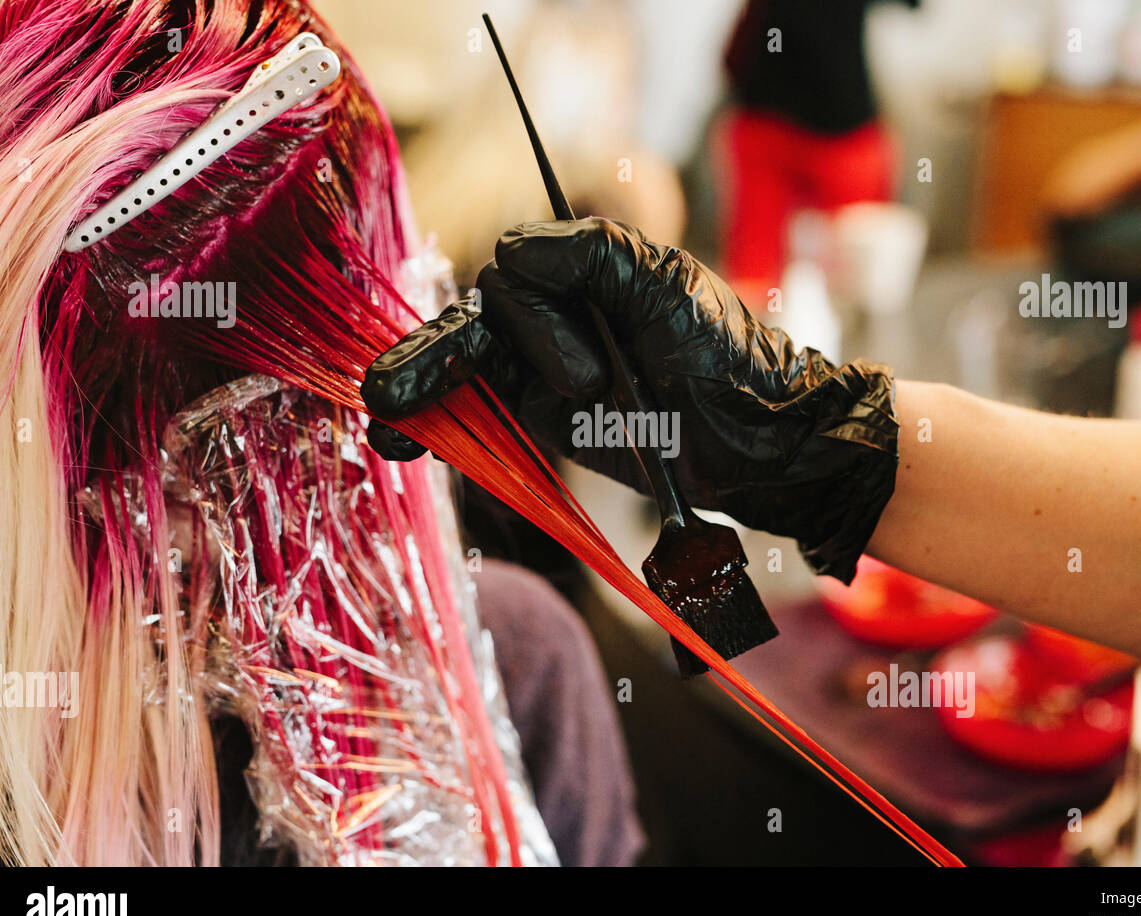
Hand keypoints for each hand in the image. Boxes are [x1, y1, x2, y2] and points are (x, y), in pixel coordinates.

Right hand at [361, 218, 899, 580]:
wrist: (757, 437)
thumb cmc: (724, 351)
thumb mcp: (667, 284)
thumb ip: (594, 252)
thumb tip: (510, 247)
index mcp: (580, 269)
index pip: (515, 275)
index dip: (539, 326)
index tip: (592, 379)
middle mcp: (554, 314)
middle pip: (475, 322)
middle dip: (436, 359)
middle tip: (392, 395)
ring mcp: (542, 368)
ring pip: (464, 366)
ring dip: (420, 389)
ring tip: (383, 417)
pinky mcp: (540, 420)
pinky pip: (480, 414)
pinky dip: (439, 426)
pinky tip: (401, 442)